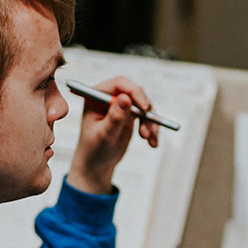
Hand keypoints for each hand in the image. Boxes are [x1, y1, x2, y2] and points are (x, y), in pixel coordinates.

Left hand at [66, 76, 158, 194]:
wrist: (97, 163)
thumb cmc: (94, 150)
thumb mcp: (104, 136)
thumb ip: (114, 117)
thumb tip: (125, 98)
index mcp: (96, 96)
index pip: (119, 84)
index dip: (134, 91)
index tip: (144, 107)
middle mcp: (109, 97)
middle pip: (135, 92)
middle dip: (144, 110)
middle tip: (147, 129)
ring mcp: (121, 105)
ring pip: (144, 104)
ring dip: (150, 122)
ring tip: (149, 139)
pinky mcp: (130, 115)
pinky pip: (147, 116)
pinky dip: (152, 128)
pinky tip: (153, 142)